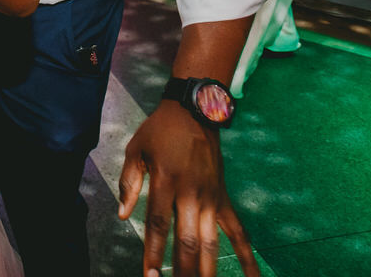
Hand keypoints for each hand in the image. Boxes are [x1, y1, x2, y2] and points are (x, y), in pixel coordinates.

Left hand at [118, 102, 258, 276]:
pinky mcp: (224, 199)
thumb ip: (129, 183)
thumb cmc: (161, 131)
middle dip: (182, 270)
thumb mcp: (136, 149)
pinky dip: (248, 258)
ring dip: (207, 270)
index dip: (154, 252)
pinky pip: (238, 232)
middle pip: (188, 241)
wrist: (196, 110)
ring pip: (212, 242)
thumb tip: (122, 215)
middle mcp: (192, 193)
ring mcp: (211, 198)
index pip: (160, 225)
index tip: (150, 276)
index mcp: (166, 181)